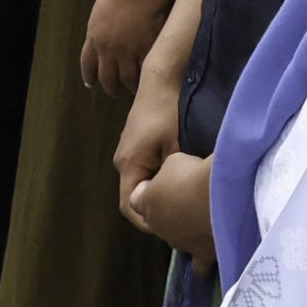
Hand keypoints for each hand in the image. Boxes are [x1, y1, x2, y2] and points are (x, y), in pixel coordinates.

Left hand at [80, 0, 166, 98]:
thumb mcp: (101, 11)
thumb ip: (101, 27)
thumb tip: (103, 36)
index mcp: (94, 37)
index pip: (87, 63)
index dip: (89, 75)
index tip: (90, 84)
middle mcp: (108, 49)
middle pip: (106, 77)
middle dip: (110, 87)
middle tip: (115, 92)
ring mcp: (128, 51)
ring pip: (127, 79)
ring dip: (130, 87)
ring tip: (134, 90)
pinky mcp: (147, 50)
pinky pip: (146, 70)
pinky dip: (147, 77)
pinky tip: (151, 79)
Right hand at [114, 58, 181, 222]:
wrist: (161, 79)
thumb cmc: (168, 112)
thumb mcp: (177, 147)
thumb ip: (174, 176)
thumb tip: (183, 200)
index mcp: (129, 164)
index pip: (130, 205)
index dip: (148, 222)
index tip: (170, 227)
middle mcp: (122, 160)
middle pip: (134, 196)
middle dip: (154, 210)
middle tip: (179, 220)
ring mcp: (128, 151)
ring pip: (140, 182)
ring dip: (156, 194)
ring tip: (180, 203)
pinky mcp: (136, 144)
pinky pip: (143, 170)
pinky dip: (157, 180)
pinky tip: (176, 181)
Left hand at [127, 151, 215, 274]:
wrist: (215, 196)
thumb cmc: (191, 174)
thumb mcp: (173, 162)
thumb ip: (167, 173)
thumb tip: (174, 179)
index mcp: (145, 203)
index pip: (136, 199)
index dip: (147, 190)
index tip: (163, 181)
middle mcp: (157, 226)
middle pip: (157, 219)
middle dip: (168, 209)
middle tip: (187, 195)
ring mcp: (178, 242)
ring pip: (177, 238)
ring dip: (185, 229)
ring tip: (204, 215)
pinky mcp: (200, 254)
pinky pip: (199, 266)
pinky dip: (202, 264)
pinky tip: (208, 259)